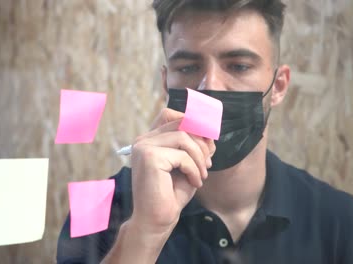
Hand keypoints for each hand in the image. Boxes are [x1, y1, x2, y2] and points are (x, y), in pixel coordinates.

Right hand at [129, 108, 214, 232]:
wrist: (156, 220)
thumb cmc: (171, 194)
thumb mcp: (188, 164)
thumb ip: (196, 146)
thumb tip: (210, 131)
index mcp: (148, 140)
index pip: (170, 115)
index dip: (192, 122)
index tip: (207, 140)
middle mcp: (142, 140)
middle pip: (180, 124)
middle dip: (200, 142)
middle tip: (208, 164)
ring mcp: (144, 147)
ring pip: (183, 137)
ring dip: (199, 157)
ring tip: (202, 175)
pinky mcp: (149, 157)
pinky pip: (182, 155)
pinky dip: (194, 169)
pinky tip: (195, 182)